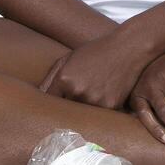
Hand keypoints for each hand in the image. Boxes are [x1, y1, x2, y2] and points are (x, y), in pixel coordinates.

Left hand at [35, 33, 151, 110]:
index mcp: (64, 80)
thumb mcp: (68, 58)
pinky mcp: (111, 107)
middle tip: (71, 105)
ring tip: (90, 95)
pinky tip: (103, 95)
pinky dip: (99, 110)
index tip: (48, 108)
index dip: (49, 105)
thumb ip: (50, 78)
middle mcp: (78, 92)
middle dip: (65, 110)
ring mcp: (96, 101)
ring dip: (82, 111)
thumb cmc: (95, 52)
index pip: (49, 103)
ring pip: (81, 116)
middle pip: (64, 112)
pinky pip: (99, 116)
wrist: (128, 49)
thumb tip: (36, 97)